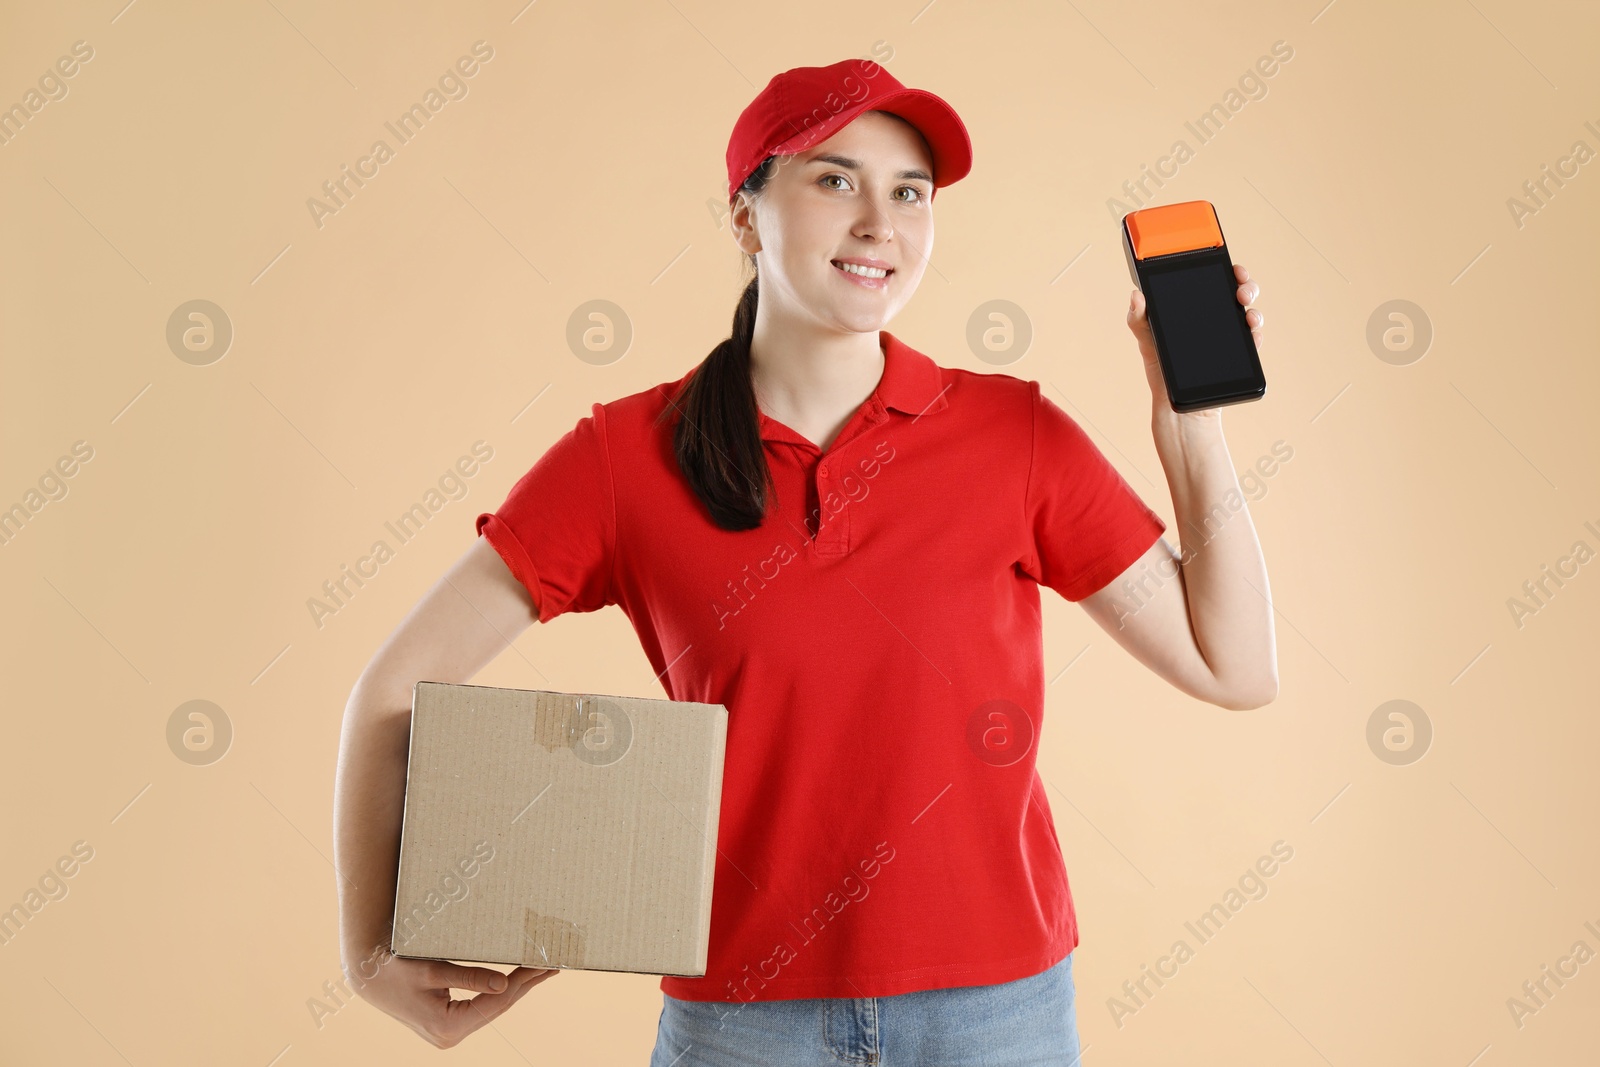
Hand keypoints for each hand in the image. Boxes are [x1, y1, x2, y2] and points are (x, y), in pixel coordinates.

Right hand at [345, 944, 560, 1048]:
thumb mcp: (433, 970)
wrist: (368, 977)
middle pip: (498, 1008)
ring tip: (542, 971)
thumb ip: (469, 977)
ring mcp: (449, 1032)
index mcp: (447, 1027)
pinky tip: (516, 981)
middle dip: (526, 985)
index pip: (496, 1003)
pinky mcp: (448, 1023)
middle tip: (553, 966)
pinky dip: (499, 992)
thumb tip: (505, 985)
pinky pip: (481, 1008)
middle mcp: (449, 1035)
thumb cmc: (397, 969)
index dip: (522, 982)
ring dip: (517, 989)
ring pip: (492, 1009)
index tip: (543, 964)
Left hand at [1127, 263, 1263, 418]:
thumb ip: (1139, 318)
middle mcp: (1217, 319)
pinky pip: (1253, 341)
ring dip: (1254, 309)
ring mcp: (1230, 337)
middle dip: (1246, 286)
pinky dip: (1255, 334)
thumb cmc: (1160, 369)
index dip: (1227, 271)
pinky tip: (1251, 332)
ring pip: (1251, 314)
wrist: (1173, 404)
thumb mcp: (1146, 340)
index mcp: (1196, 309)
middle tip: (1240, 291)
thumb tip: (1136, 296)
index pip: (1216, 281)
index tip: (1230, 267)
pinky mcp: (1239, 357)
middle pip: (1239, 293)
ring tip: (1247, 314)